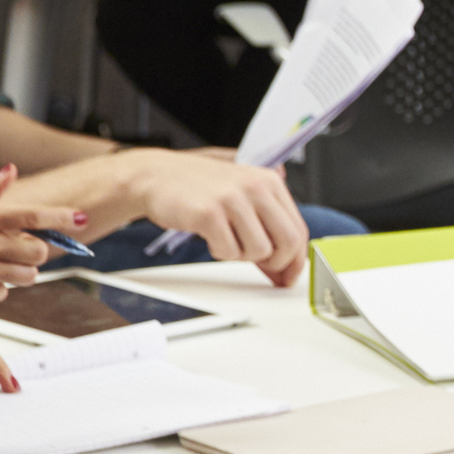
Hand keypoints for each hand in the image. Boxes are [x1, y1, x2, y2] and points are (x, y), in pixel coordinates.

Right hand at [0, 168, 60, 303]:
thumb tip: (12, 171)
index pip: (32, 215)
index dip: (61, 218)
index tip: (79, 218)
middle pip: (38, 251)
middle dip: (35, 252)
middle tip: (20, 250)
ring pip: (28, 276)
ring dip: (22, 272)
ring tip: (1, 265)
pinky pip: (4, 293)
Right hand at [121, 150, 310, 282]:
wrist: (154, 176)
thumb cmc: (198, 189)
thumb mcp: (241, 198)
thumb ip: (266, 227)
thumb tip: (285, 270)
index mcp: (270, 181)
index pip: (298, 229)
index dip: (295, 260)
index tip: (288, 276)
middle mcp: (256, 187)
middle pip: (287, 243)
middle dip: (275, 263)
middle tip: (257, 265)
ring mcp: (232, 199)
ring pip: (259, 250)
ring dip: (241, 255)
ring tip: (225, 239)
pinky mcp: (209, 213)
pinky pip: (228, 252)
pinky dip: (219, 252)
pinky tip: (209, 237)